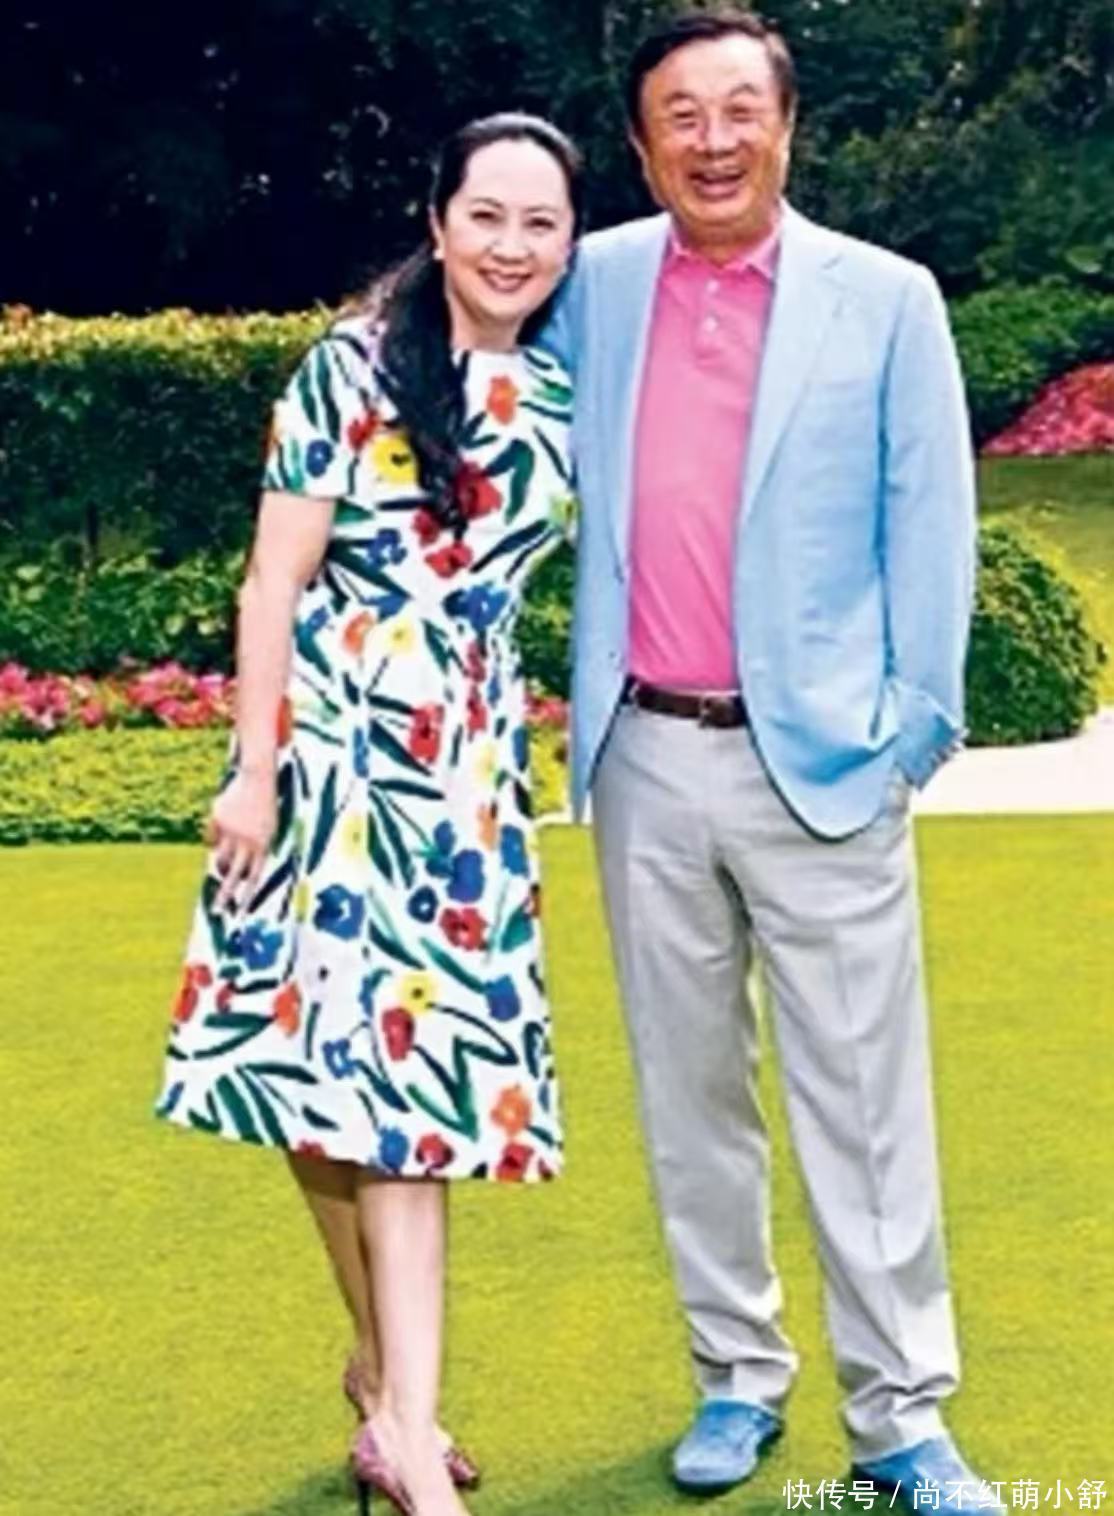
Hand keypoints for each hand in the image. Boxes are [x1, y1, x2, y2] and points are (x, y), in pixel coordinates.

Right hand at [206, 768, 276, 912]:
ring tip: (221, 868)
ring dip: (220, 866)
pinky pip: (211, 839)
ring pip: (219, 858)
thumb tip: (227, 871)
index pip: (255, 877)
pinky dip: (215, 839)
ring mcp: (231, 831)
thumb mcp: (267, 832)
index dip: (246, 896)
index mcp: (263, 845)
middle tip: (217, 911)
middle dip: (225, 894)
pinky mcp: (218, 821)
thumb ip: (252, 852)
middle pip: (233, 874)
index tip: (239, 913)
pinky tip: (225, 828)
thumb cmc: (265, 809)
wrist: (258, 779)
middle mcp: (246, 841)